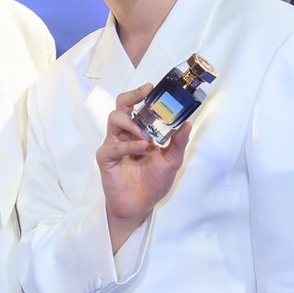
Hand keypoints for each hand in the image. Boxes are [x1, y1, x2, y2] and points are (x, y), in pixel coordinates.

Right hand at [98, 85, 192, 252]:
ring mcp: (113, 144)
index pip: (138, 106)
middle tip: (146, 92)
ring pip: (115, 119)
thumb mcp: (171, 161)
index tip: (154, 86)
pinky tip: (142, 148)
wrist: (139, 206)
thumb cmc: (152, 183)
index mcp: (138, 131)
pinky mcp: (106, 158)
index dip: (144, 94)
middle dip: (133, 95)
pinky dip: (129, 146)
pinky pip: (113, 146)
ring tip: (146, 135)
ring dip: (132, 123)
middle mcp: (124, 134)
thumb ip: (178, 143)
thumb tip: (187, 124)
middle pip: (122, 105)